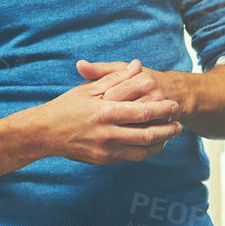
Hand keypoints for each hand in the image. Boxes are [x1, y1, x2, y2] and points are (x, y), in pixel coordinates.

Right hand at [32, 60, 182, 164]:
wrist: (45, 133)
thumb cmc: (67, 106)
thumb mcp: (89, 88)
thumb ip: (116, 78)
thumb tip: (137, 65)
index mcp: (105, 112)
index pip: (142, 112)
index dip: (162, 110)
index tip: (175, 105)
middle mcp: (107, 133)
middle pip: (147, 134)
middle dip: (167, 130)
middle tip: (179, 124)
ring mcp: (106, 149)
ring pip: (142, 150)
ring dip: (160, 143)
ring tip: (170, 135)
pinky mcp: (103, 160)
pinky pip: (131, 157)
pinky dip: (145, 151)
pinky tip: (152, 144)